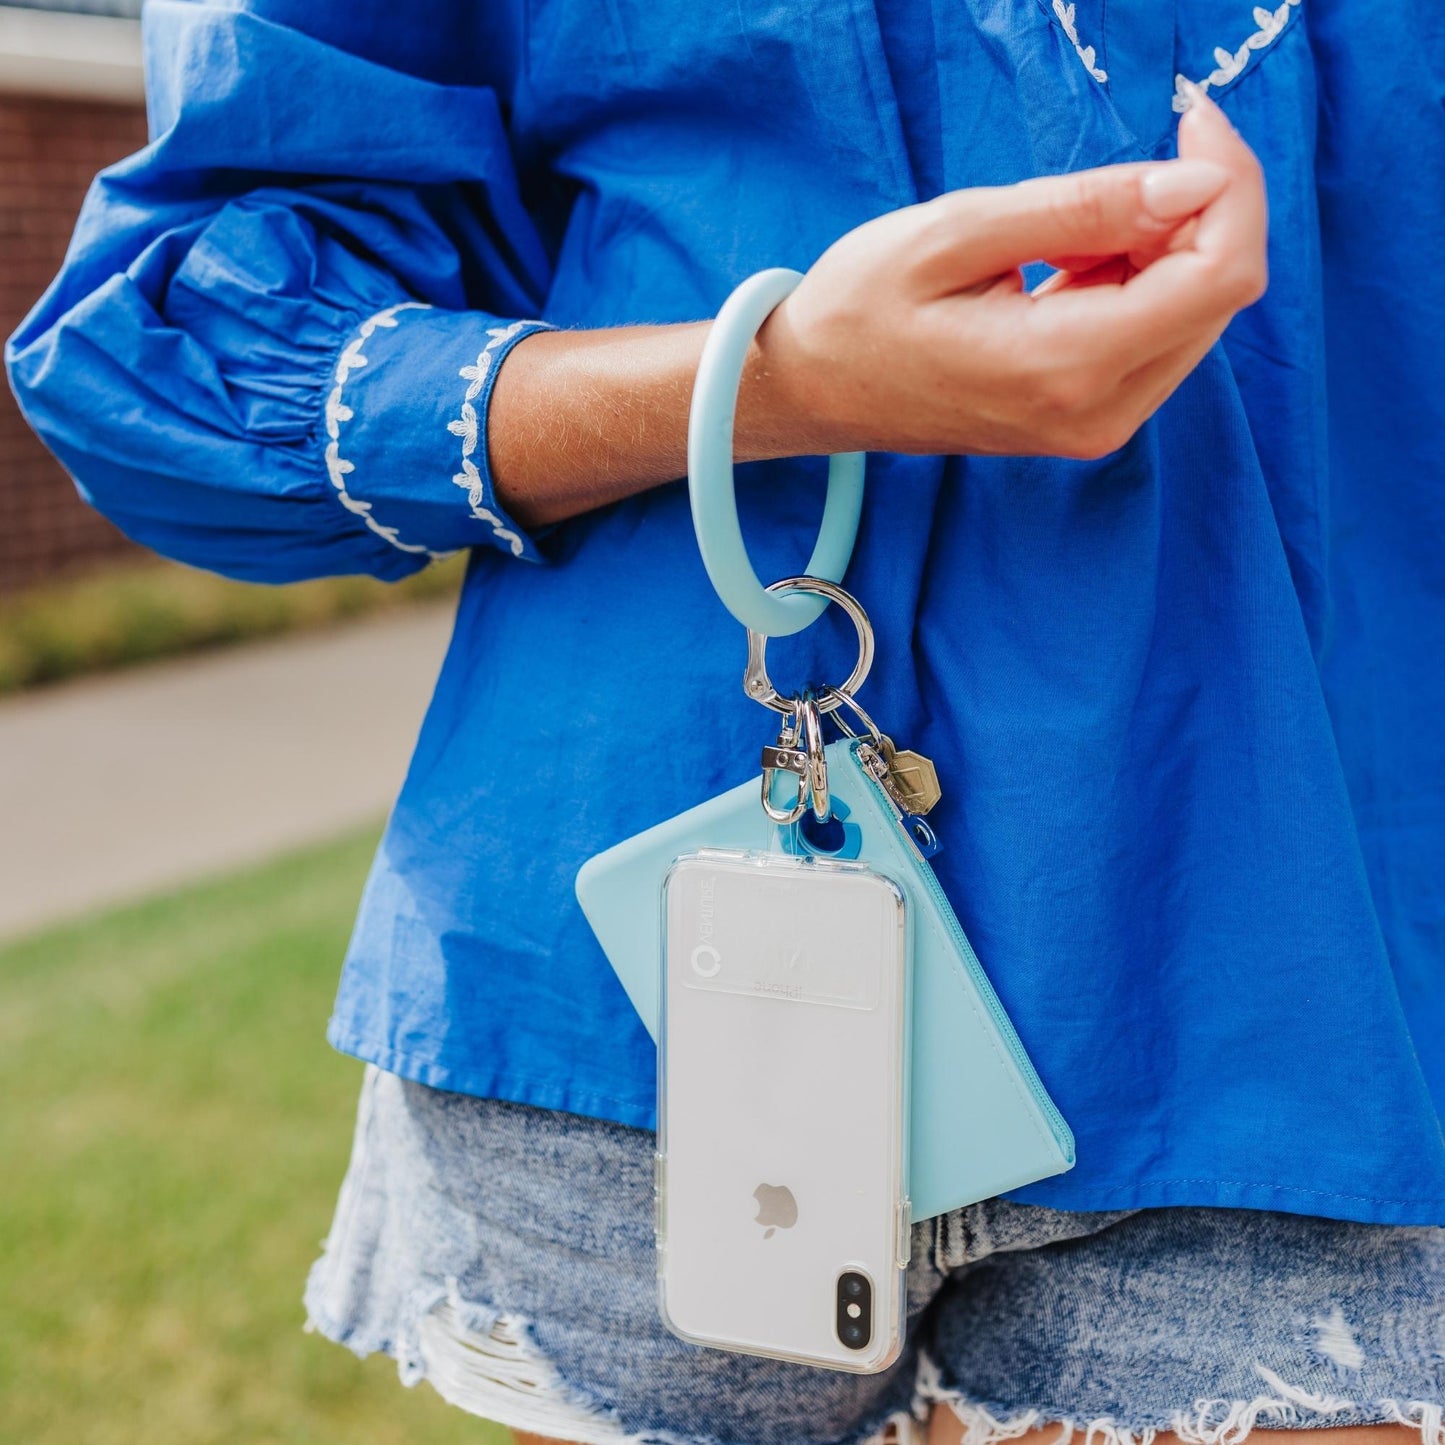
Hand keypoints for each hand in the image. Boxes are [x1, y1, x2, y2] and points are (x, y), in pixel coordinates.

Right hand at [753, 86, 1266, 460]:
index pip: (1220, 276)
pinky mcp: (1089, 419)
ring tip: (1065, 231)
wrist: (814, 390)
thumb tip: (1195, 182)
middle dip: (1195, 211)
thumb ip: (1083, 207)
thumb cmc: (861, 308)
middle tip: (1116, 171)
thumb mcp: (959, 231)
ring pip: (1194, 313)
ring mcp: (1095, 425)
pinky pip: (1155, 336)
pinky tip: (1068, 265)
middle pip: (1218, 295)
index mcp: (1065, 366)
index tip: (1189, 118)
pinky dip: (1136, 281)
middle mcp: (1097, 413)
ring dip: (1160, 247)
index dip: (1231, 184)